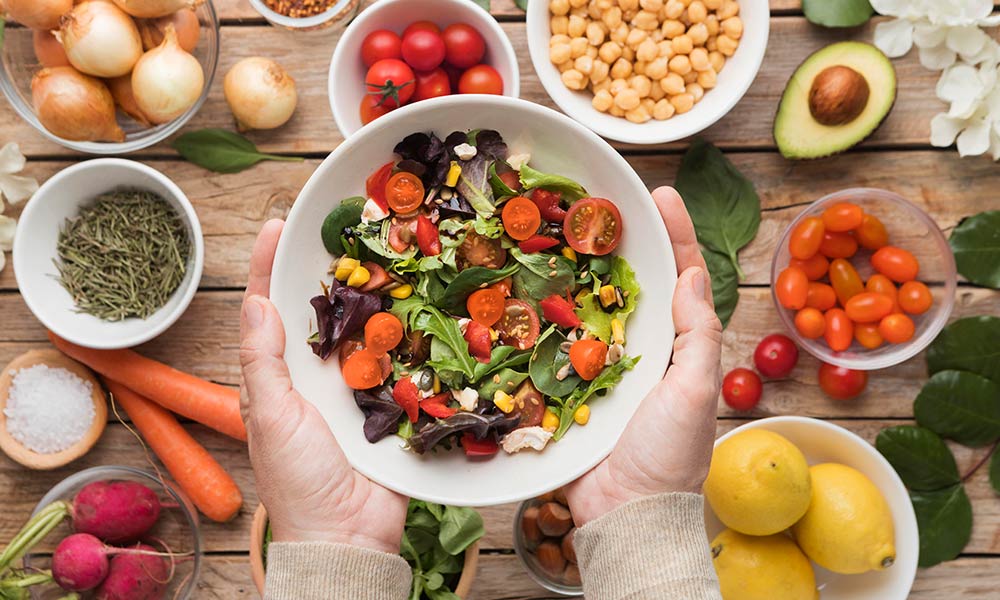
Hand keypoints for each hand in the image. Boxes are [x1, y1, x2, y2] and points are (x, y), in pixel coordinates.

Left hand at [240, 219, 407, 553]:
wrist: (348, 534)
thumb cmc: (297, 480)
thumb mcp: (270, 416)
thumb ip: (262, 360)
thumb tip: (255, 301)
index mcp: (279, 375)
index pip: (269, 309)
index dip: (268, 267)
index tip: (277, 225)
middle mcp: (318, 373)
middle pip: (322, 309)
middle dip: (330, 268)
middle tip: (347, 224)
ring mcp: (359, 386)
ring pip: (366, 327)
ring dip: (376, 292)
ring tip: (389, 248)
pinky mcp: (394, 401)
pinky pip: (403, 359)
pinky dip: (412, 331)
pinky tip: (423, 299)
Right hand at [567, 187, 722, 525]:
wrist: (623, 513)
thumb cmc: (668, 456)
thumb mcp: (694, 392)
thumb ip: (697, 336)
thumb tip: (691, 276)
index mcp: (675, 346)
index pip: (680, 278)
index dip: (674, 234)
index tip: (661, 194)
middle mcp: (637, 348)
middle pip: (629, 282)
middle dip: (616, 240)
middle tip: (594, 199)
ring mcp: (597, 365)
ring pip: (585, 304)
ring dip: (572, 268)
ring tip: (554, 227)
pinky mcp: (563, 385)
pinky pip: (549, 342)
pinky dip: (538, 313)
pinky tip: (520, 285)